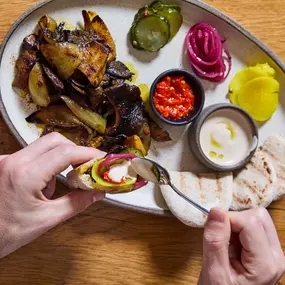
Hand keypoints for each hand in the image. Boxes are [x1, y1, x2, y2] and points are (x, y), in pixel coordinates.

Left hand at [0, 132, 105, 257]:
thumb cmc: (7, 233)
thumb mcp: (46, 220)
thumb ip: (77, 203)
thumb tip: (98, 193)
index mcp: (25, 175)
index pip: (65, 153)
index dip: (88, 153)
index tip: (103, 158)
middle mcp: (14, 160)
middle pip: (55, 140)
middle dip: (75, 151)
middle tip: (86, 167)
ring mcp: (7, 159)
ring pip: (44, 145)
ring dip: (59, 158)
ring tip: (58, 183)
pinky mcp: (5, 162)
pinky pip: (33, 153)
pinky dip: (46, 163)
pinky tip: (42, 183)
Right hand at [198, 208, 284, 284]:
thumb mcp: (213, 273)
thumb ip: (215, 242)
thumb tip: (216, 210)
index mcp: (266, 263)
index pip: (249, 222)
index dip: (228, 221)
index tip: (214, 233)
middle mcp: (276, 255)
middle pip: (258, 217)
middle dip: (234, 221)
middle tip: (221, 240)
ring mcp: (273, 252)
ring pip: (257, 218)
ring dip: (236, 224)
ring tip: (227, 245)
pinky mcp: (267, 249)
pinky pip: (253, 225)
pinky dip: (238, 229)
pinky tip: (231, 246)